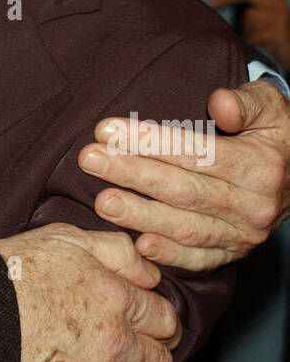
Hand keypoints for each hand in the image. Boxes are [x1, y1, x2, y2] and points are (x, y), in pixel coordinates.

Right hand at [0, 224, 178, 361]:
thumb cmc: (11, 274)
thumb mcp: (65, 239)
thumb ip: (117, 250)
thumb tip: (151, 274)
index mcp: (116, 297)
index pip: (167, 320)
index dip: (159, 324)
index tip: (149, 328)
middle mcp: (115, 341)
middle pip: (161, 361)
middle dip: (151, 356)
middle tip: (133, 354)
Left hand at [78, 80, 289, 269]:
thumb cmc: (273, 134)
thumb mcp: (271, 107)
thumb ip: (246, 102)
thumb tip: (219, 104)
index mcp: (258, 168)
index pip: (196, 153)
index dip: (150, 141)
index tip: (107, 129)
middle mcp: (252, 206)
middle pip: (182, 190)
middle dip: (131, 173)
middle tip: (90, 159)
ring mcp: (242, 235)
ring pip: (185, 227)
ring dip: (140, 215)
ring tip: (102, 201)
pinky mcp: (233, 253)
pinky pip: (198, 260)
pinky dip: (169, 256)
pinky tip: (138, 245)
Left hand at [210, 0, 289, 68]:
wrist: (289, 49)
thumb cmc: (269, 31)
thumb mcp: (258, 12)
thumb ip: (244, 2)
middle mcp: (277, 0)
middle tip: (212, 4)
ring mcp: (280, 15)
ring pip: (250, 14)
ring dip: (245, 26)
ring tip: (252, 34)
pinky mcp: (279, 32)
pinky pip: (254, 34)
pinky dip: (250, 39)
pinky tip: (254, 42)